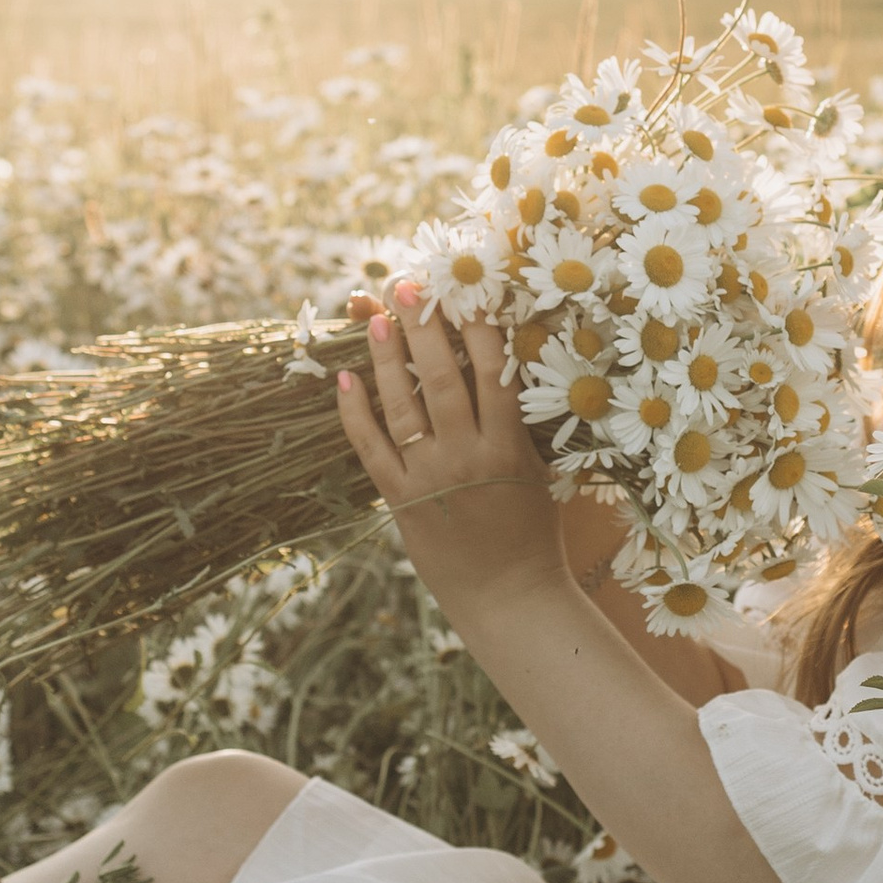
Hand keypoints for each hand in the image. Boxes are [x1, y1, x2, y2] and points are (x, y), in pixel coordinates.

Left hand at [336, 284, 561, 609]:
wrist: (509, 597)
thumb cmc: (533, 533)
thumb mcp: (537, 472)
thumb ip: (515, 425)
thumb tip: (496, 370)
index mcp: (508, 447)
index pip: (492, 372)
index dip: (477, 326)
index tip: (464, 291)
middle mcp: (467, 456)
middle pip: (443, 377)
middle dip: (424, 326)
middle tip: (409, 285)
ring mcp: (430, 478)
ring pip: (403, 406)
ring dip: (387, 358)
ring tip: (376, 317)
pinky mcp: (399, 501)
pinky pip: (371, 449)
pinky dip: (355, 414)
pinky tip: (345, 379)